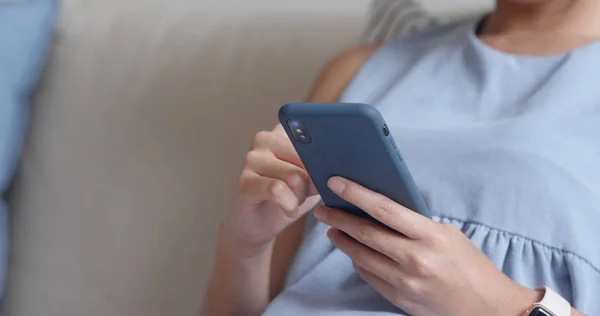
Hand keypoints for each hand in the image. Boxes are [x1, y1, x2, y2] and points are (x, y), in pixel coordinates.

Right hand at [222, 125, 318, 254]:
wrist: (258, 225)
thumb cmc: (288, 198)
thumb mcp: (312, 180)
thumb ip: (323, 167)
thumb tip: (339, 164)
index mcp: (283, 132)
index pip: (315, 135)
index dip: (326, 158)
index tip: (328, 172)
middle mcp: (264, 139)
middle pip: (307, 159)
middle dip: (312, 184)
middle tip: (303, 195)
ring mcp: (251, 159)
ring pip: (295, 177)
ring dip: (300, 198)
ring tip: (292, 202)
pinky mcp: (243, 181)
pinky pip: (277, 190)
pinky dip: (289, 205)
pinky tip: (287, 210)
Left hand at [314, 177, 539, 315]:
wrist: (489, 308)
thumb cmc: (471, 266)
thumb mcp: (448, 234)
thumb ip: (416, 224)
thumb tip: (382, 210)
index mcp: (429, 236)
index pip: (383, 208)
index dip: (356, 193)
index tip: (336, 183)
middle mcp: (414, 259)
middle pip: (365, 233)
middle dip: (339, 218)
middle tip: (322, 209)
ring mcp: (405, 282)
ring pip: (361, 257)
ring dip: (342, 241)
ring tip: (333, 229)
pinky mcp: (400, 299)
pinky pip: (369, 277)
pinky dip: (358, 262)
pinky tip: (353, 252)